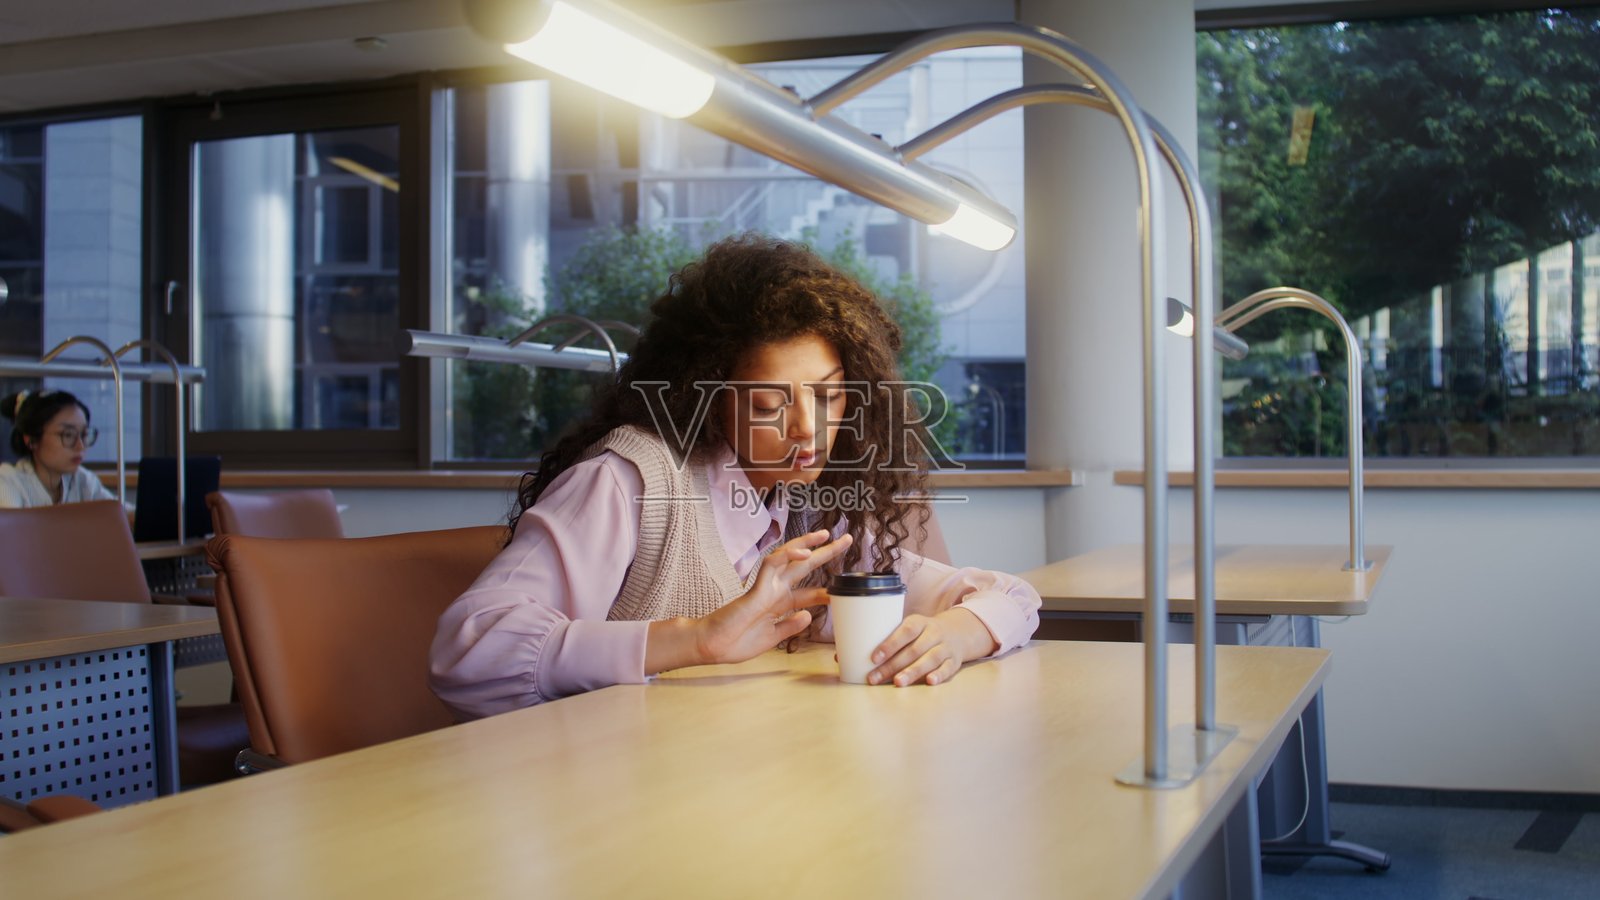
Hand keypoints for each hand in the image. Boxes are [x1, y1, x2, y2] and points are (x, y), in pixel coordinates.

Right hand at [693, 530, 852, 665]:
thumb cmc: (737, 642)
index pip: (809, 593)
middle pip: (805, 567)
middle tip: (847, 540)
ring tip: (827, 534)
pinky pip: (772, 564)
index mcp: (779, 604)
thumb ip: (790, 625)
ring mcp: (766, 587)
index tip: (844, 592)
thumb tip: (809, 616)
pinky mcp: (756, 587)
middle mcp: (775, 591)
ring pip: (789, 556)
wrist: (714, 647)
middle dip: (826, 553)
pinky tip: (805, 552)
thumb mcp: (772, 637)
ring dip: (808, 543)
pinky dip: (788, 555)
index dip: (827, 592)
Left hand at [866, 607, 997, 686]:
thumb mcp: (908, 629)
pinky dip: (939, 675)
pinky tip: (929, 682)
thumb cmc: (921, 634)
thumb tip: (844, 658)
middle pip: (914, 649)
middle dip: (893, 665)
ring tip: (898, 683)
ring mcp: (946, 647)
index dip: (890, 644)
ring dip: (913, 671)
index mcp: (919, 622)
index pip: (905, 631)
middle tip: (875, 678)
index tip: (873, 658)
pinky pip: (947, 669)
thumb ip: (885, 640)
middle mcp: (934, 633)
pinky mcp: (954, 661)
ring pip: (930, 659)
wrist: (957, 633)